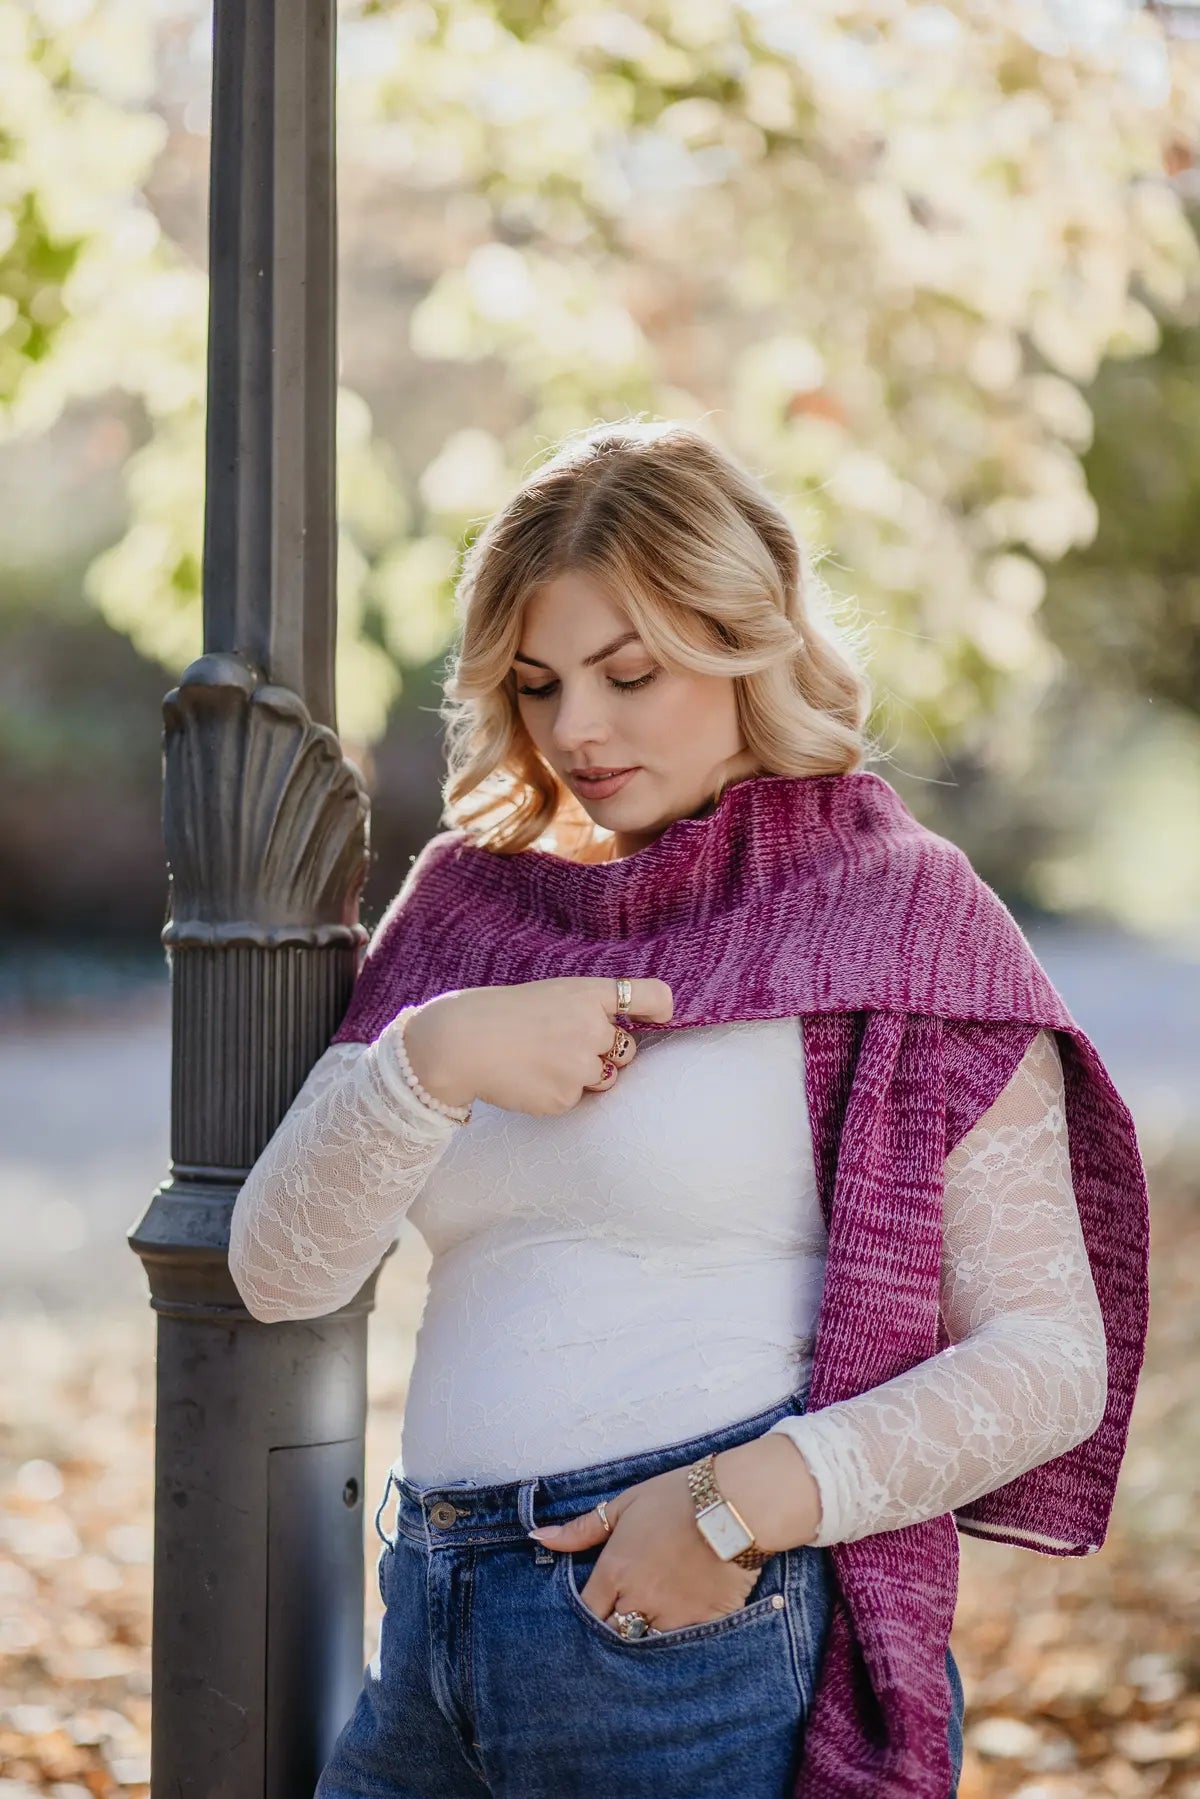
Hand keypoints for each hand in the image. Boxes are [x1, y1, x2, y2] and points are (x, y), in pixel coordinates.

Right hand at [398, 976, 672, 1115]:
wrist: (460, 1042)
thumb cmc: (500, 1013)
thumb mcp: (551, 993)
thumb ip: (588, 1008)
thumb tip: (618, 1031)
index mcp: (589, 995)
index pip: (652, 996)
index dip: (660, 1009)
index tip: (660, 1016)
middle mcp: (593, 1028)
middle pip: (627, 1049)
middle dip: (605, 1052)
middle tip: (561, 1044)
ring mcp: (581, 1066)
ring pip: (603, 1079)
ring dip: (581, 1075)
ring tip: (540, 1060)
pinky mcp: (566, 1097)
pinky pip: (576, 1099)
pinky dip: (557, 1093)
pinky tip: (529, 1078)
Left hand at [526, 1436, 822, 1632]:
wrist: (735, 1503)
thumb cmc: (676, 1497)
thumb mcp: (624, 1504)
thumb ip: (580, 1529)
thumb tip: (539, 1538)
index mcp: (616, 1572)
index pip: (588, 1613)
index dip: (590, 1613)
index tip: (599, 1606)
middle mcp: (639, 1600)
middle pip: (614, 1634)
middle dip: (616, 1626)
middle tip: (625, 1612)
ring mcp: (672, 1616)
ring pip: (646, 1643)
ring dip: (646, 1633)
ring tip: (654, 1615)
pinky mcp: (704, 1624)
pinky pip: (684, 1644)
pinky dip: (680, 1636)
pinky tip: (683, 1618)